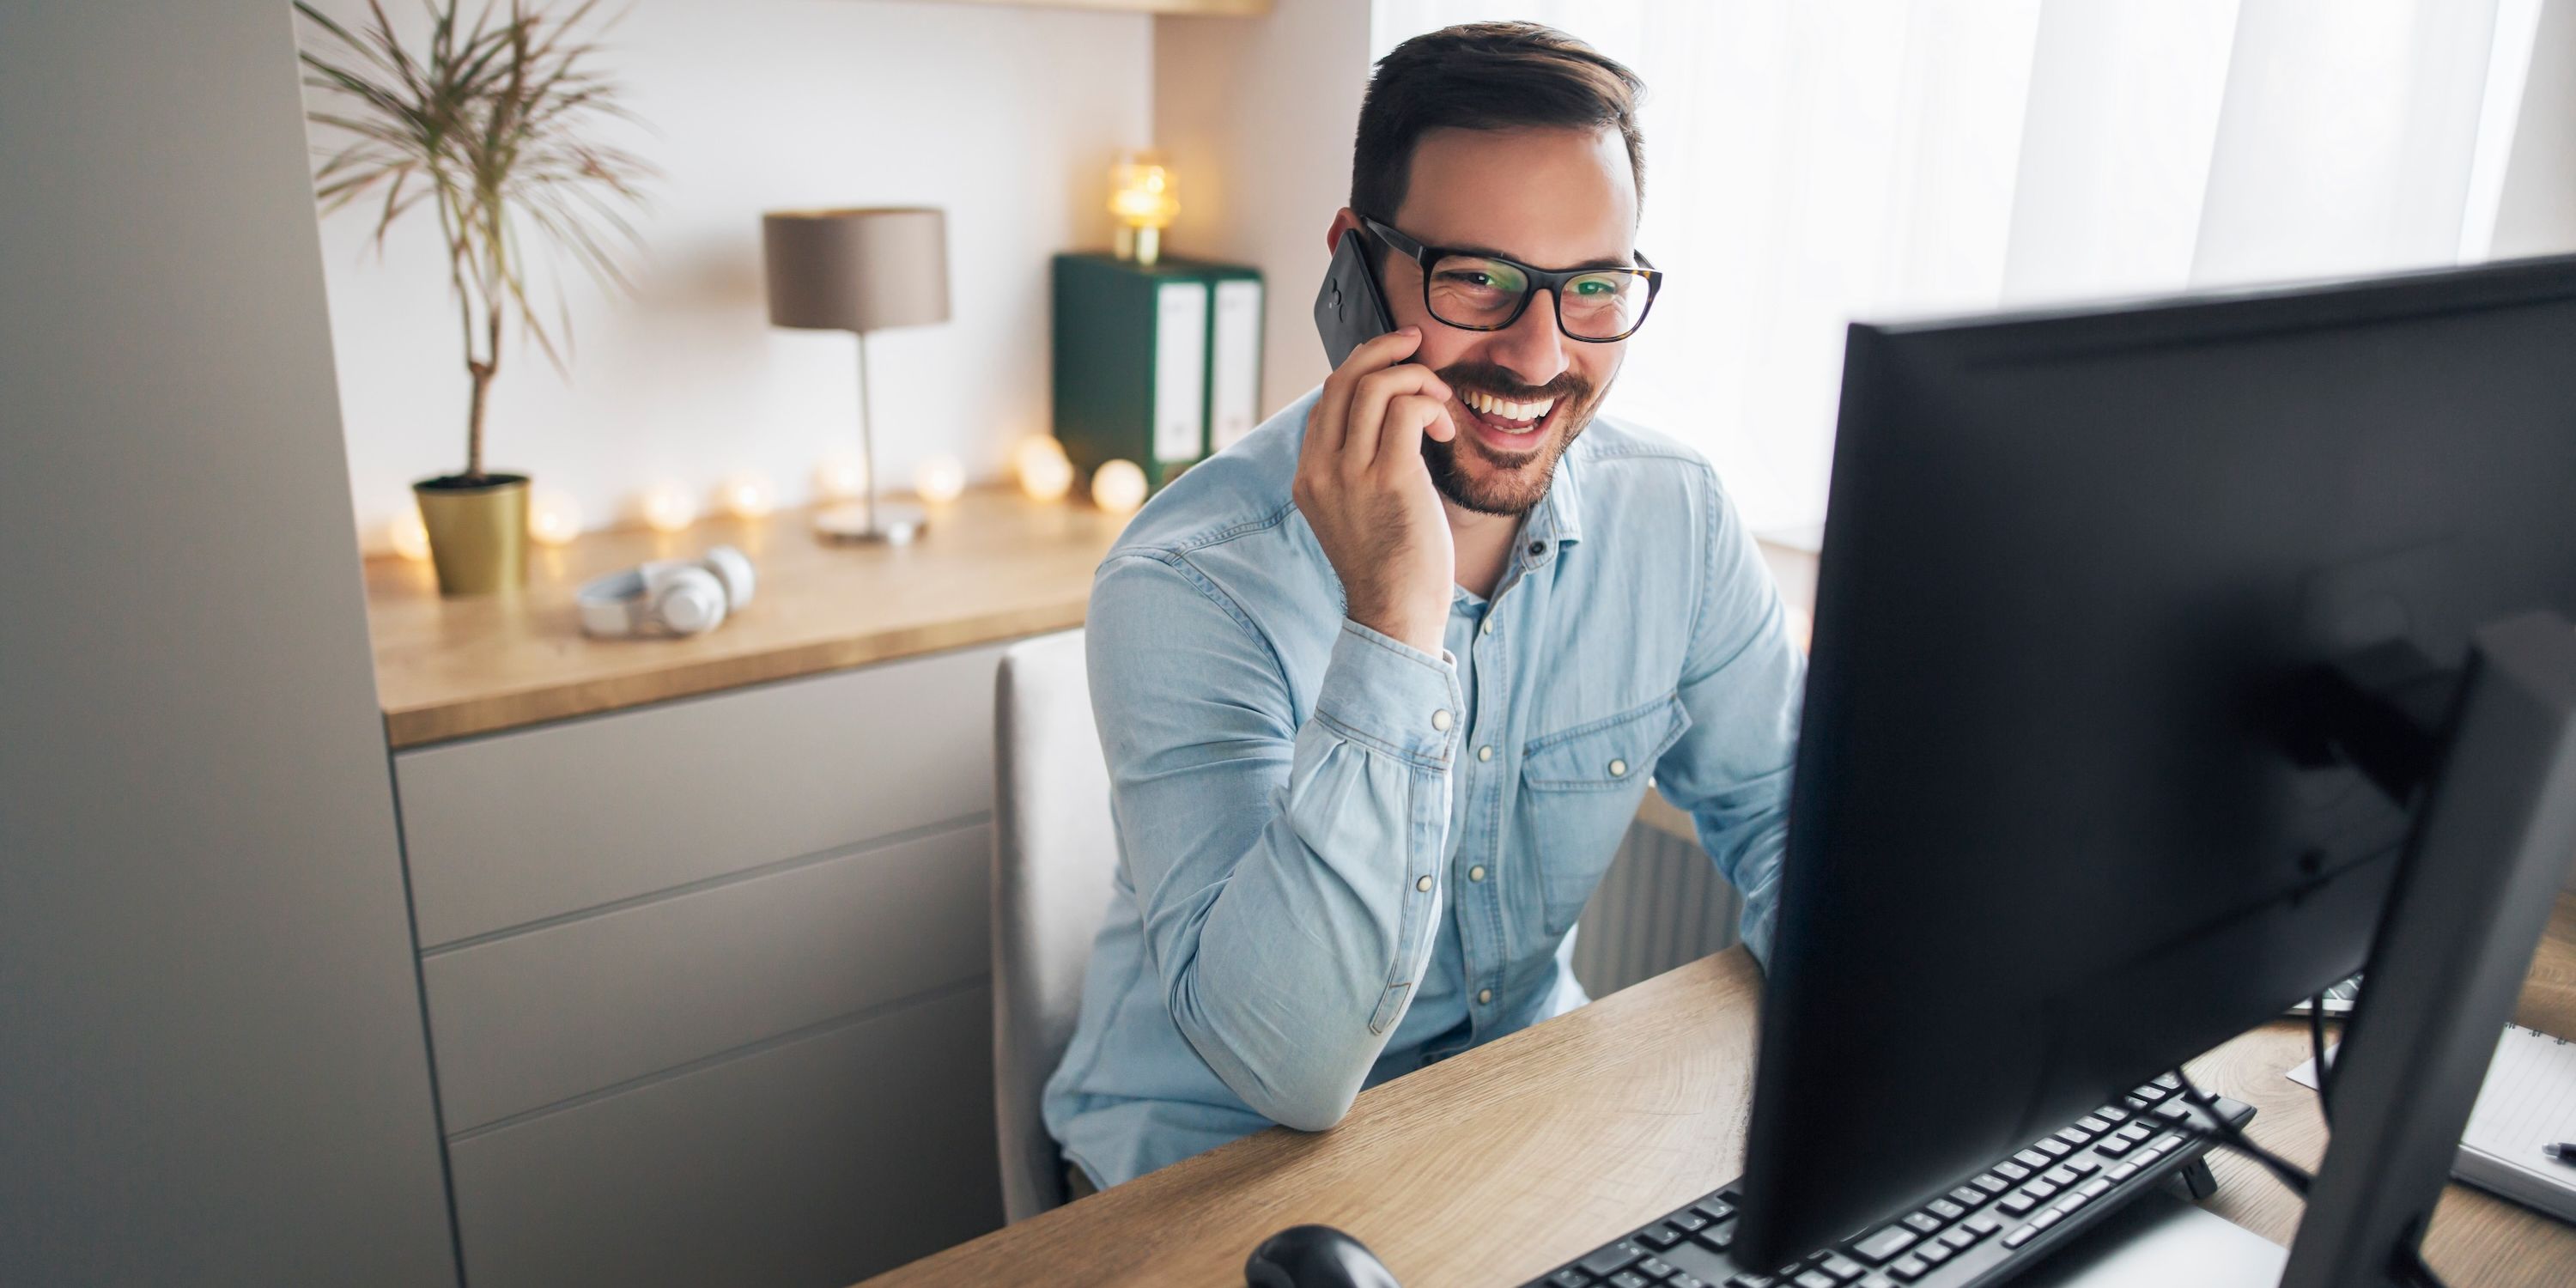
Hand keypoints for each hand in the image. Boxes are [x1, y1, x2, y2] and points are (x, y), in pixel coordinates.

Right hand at [1294, 326, 1457, 655]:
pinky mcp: (1388, 479)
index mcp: (1307, 477)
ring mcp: (1350, 474)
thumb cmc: (1389, 566)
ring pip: (1374, 386)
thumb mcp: (1356, 511)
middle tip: (1417, 344)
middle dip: (1384, 351)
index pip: (1326, 400)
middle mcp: (1320, 470)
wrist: (1395, 615)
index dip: (1361, 372)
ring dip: (1416, 380)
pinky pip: (1406, 410)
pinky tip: (1445, 431)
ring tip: (1441, 406)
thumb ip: (1358, 468)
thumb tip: (1390, 420)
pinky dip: (1430, 404)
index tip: (1395, 366)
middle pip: (1342, 380)